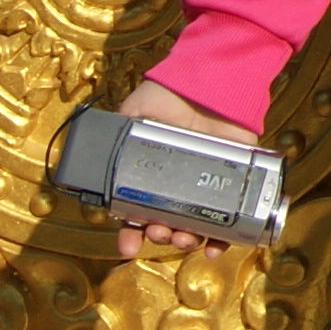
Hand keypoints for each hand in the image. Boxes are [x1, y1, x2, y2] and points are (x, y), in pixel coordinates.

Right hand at [105, 74, 261, 259]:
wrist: (213, 82)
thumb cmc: (172, 93)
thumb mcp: (137, 110)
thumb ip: (119, 130)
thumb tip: (99, 148)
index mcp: (150, 176)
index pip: (135, 214)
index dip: (129, 234)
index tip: (128, 247)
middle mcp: (175, 187)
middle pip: (164, 226)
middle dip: (159, 237)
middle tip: (160, 233)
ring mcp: (204, 189)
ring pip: (193, 228)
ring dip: (185, 241)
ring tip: (184, 239)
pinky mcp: (231, 186)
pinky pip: (227, 221)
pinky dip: (222, 240)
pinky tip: (215, 248)